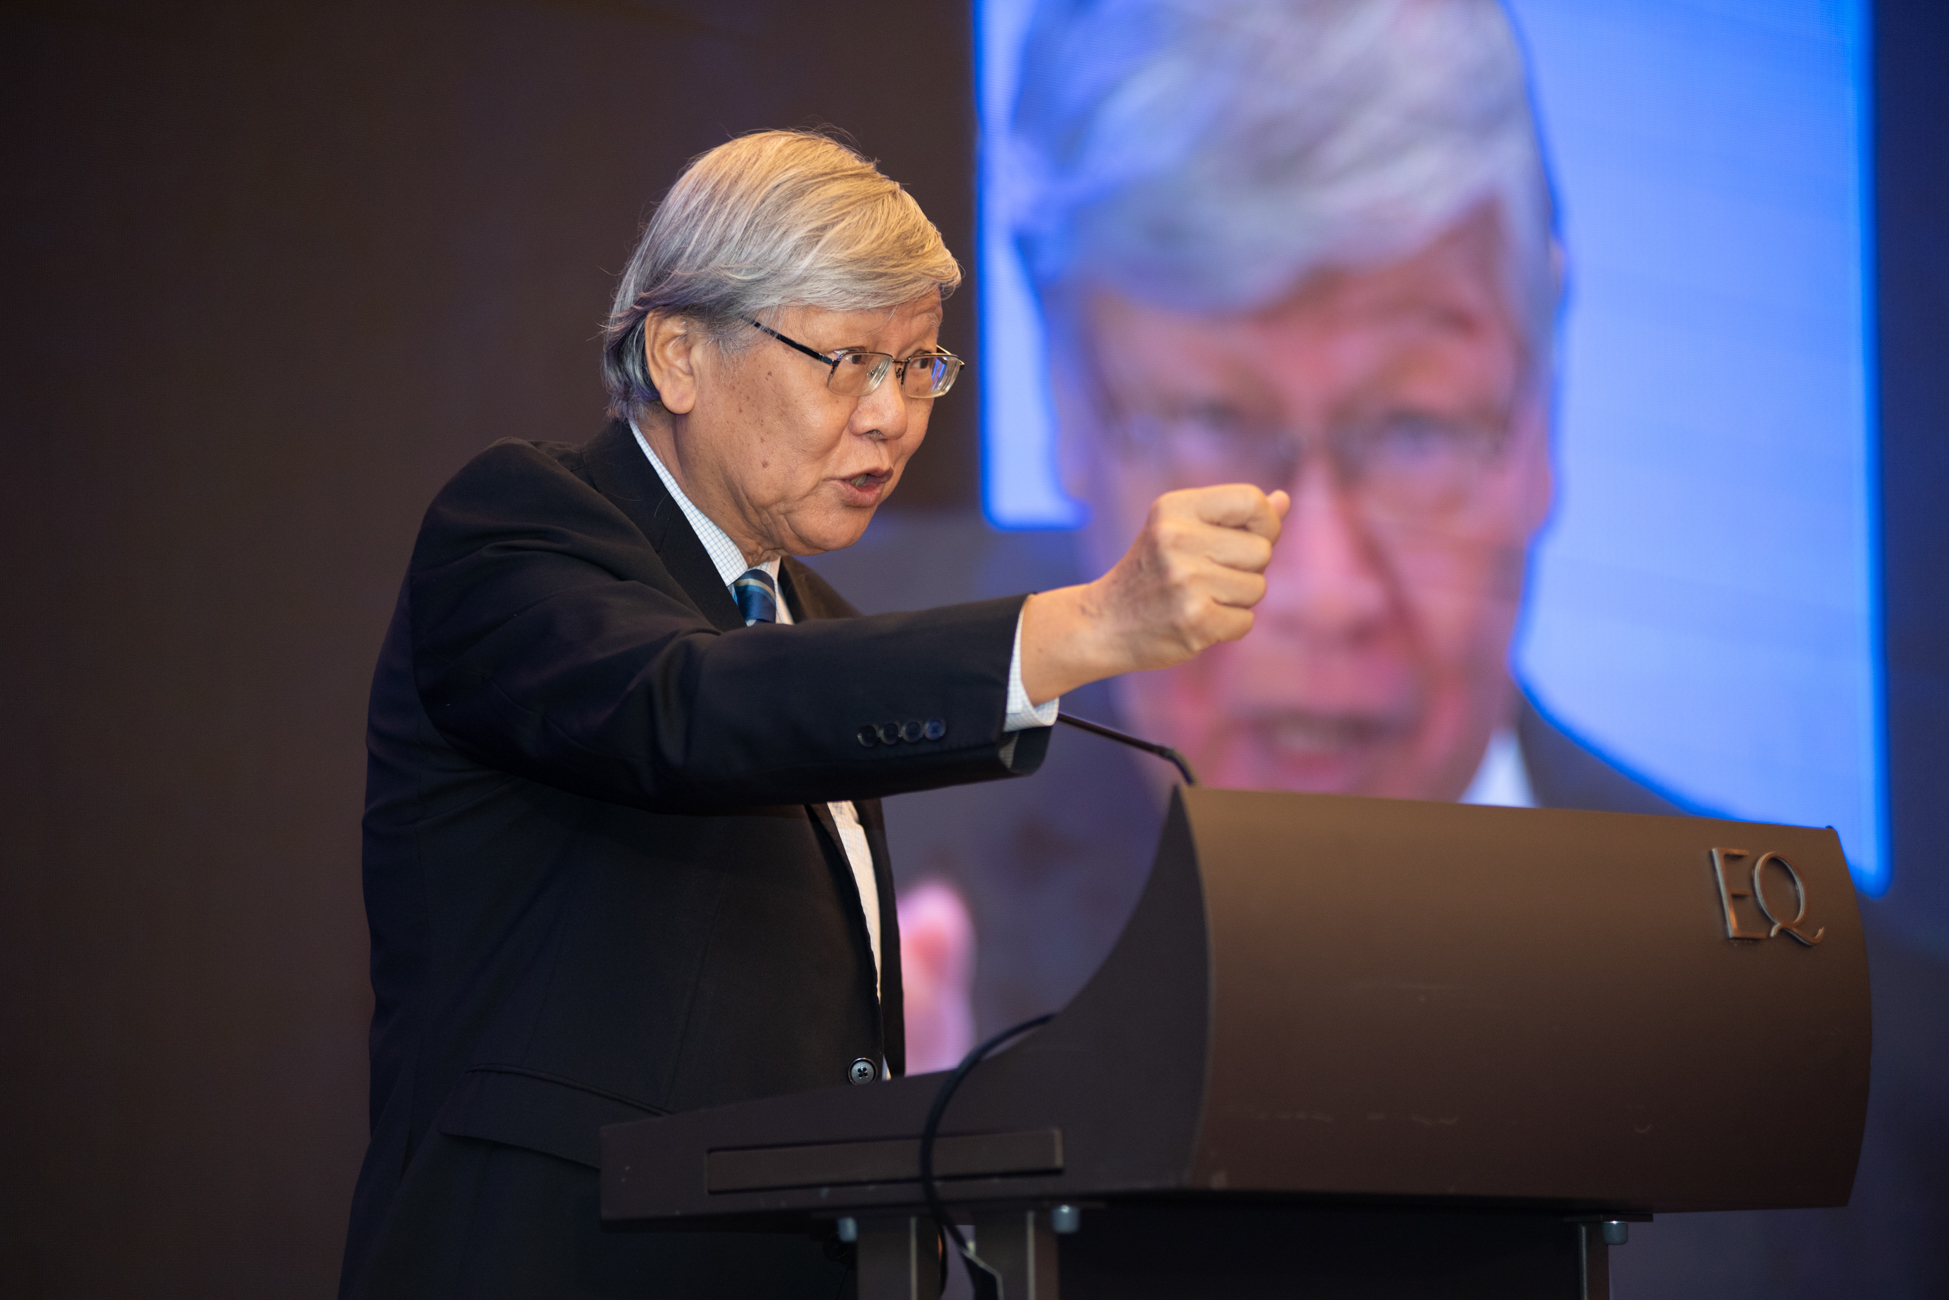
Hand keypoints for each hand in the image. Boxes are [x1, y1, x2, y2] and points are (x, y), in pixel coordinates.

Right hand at [1019, 484, 1289, 703]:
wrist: (1102, 623)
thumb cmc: (1152, 573)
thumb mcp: (1181, 530)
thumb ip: (1234, 517)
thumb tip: (1284, 500)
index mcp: (1174, 507)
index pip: (1252, 500)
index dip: (1266, 522)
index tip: (1250, 538)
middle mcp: (1177, 539)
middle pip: (1261, 550)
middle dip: (1248, 568)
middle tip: (1210, 577)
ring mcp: (1185, 582)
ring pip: (1257, 588)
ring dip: (1237, 600)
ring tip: (1199, 598)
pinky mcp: (1194, 621)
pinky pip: (1245, 622)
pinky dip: (1228, 627)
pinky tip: (1197, 621)